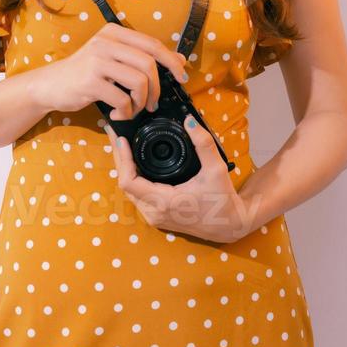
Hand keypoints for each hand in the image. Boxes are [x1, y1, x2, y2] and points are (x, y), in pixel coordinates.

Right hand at [37, 22, 186, 115]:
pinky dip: (125, 113)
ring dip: (141, 102)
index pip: (152, 44)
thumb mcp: (112, 58)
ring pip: (139, 82)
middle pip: (149, 64)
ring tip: (133, 110)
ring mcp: (97, 61)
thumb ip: (140, 57)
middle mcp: (105, 42)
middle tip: (153, 104)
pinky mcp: (90, 82)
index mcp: (113, 32)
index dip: (172, 61)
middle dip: (157, 88)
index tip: (182, 76)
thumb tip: (180, 60)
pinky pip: (122, 100)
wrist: (49, 85)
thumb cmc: (84, 73)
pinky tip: (116, 115)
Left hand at [107, 113, 262, 243]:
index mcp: (164, 202)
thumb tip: (189, 121)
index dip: (122, 159)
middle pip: (124, 184)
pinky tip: (134, 162)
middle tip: (117, 134)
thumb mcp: (216, 169)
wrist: (229, 225)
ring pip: (129, 191)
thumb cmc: (222, 199)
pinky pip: (136, 195)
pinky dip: (133, 177)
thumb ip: (203, 143)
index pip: (128, 181)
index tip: (122, 139)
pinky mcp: (156, 216)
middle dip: (119, 158)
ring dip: (124, 168)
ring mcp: (153, 216)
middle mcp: (154, 212)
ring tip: (123, 145)